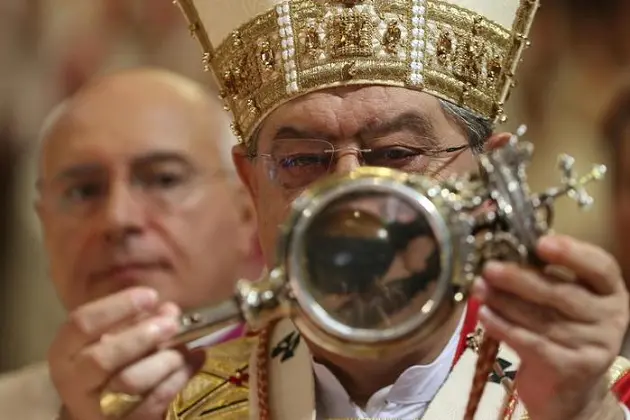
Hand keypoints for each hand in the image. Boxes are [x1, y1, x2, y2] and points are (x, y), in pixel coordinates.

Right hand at [48, 287, 204, 419]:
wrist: (106, 408)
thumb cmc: (113, 362)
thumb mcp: (115, 337)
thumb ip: (138, 320)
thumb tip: (168, 309)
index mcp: (65, 351)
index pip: (81, 323)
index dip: (118, 306)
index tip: (150, 296)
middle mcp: (74, 381)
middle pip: (102, 358)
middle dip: (141, 337)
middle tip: (172, 323)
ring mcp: (96, 408)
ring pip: (129, 382)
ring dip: (163, 360)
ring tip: (184, 347)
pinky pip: (152, 403)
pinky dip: (177, 380)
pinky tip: (194, 360)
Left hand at [472, 234, 628, 419]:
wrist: (568, 390)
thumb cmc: (560, 334)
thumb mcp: (562, 304)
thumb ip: (545, 278)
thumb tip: (503, 252)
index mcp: (610, 293)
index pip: (600, 266)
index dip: (572, 253)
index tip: (540, 242)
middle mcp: (609, 318)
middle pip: (561, 293)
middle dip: (519, 278)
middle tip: (489, 268)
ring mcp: (592, 346)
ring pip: (540, 318)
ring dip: (503, 301)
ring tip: (479, 289)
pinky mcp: (570, 369)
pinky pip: (529, 342)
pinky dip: (502, 326)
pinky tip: (484, 315)